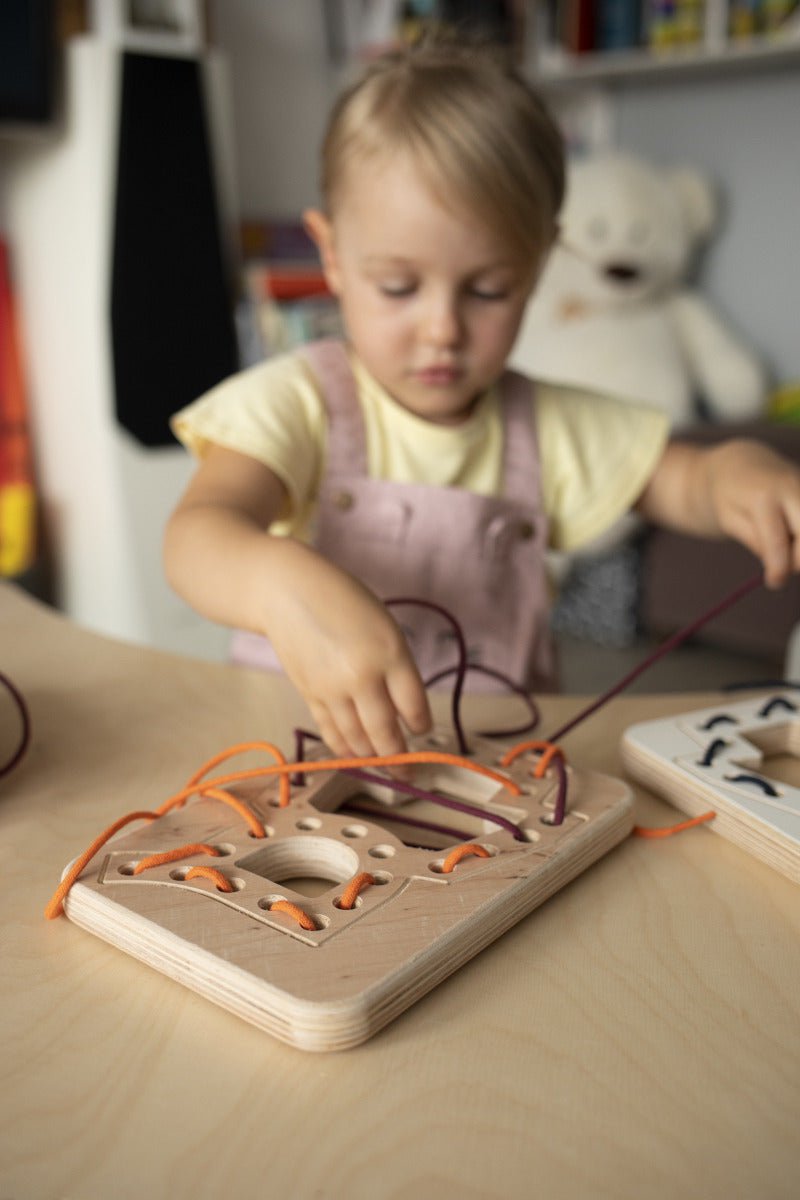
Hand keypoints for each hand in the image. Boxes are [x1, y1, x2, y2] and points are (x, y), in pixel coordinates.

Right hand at [263, 542, 432, 758]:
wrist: (287, 592)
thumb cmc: (342, 601)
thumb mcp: (383, 625)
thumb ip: (395, 666)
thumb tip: (403, 711)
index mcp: (390, 653)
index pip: (414, 706)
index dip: (421, 725)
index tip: (422, 731)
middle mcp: (362, 676)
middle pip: (385, 733)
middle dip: (400, 758)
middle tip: (410, 772)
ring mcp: (332, 689)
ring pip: (357, 739)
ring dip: (373, 757)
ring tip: (385, 766)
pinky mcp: (310, 695)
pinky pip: (332, 732)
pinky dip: (345, 748)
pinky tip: (356, 754)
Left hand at [639, 438, 799, 589]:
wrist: (741, 462)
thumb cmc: (730, 495)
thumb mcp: (730, 520)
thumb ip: (756, 541)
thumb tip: (781, 567)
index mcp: (763, 497)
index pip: (778, 542)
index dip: (778, 569)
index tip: (773, 582)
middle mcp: (793, 488)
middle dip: (798, 559)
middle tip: (782, 564)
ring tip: (784, 542)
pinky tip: (793, 531)